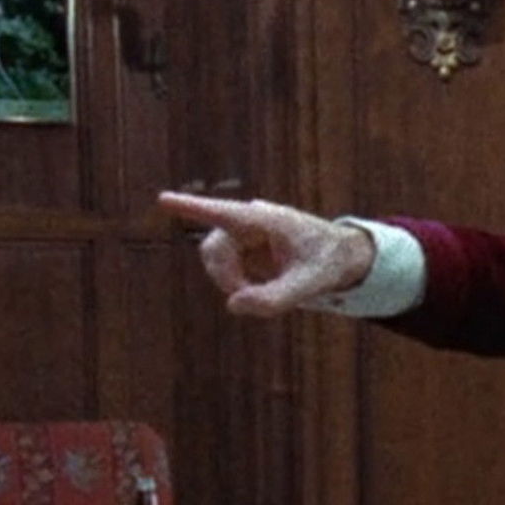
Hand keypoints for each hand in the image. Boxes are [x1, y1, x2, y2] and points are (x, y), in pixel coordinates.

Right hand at [156, 192, 375, 317]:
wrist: (342, 257)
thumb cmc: (328, 262)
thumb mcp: (310, 285)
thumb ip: (275, 299)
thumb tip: (233, 304)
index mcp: (264, 220)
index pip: (222, 213)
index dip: (191, 208)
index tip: (163, 200)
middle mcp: (248, 222)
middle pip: (213, 248)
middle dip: (225, 277)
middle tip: (248, 299)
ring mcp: (244, 235)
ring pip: (216, 260)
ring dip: (232, 282)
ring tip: (264, 293)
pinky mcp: (244, 249)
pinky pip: (227, 270)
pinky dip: (240, 285)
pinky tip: (265, 287)